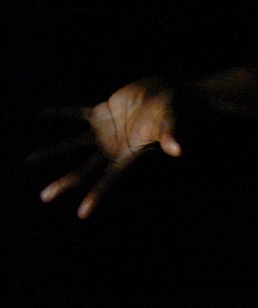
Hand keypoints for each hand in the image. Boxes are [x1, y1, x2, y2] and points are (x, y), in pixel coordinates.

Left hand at [38, 78, 181, 217]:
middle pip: (85, 171)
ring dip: (53, 151)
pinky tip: (40, 113)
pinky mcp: (101, 114)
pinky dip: (60, 113)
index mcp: (128, 155)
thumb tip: (177, 149)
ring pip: (74, 145)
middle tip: (45, 197)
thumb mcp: (170, 122)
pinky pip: (76, 115)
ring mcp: (105, 132)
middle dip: (66, 183)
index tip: (82, 214)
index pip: (109, 180)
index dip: (96, 196)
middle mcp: (113, 149)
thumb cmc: (172, 109)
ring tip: (31, 159)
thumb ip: (169, 136)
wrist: (167, 93)